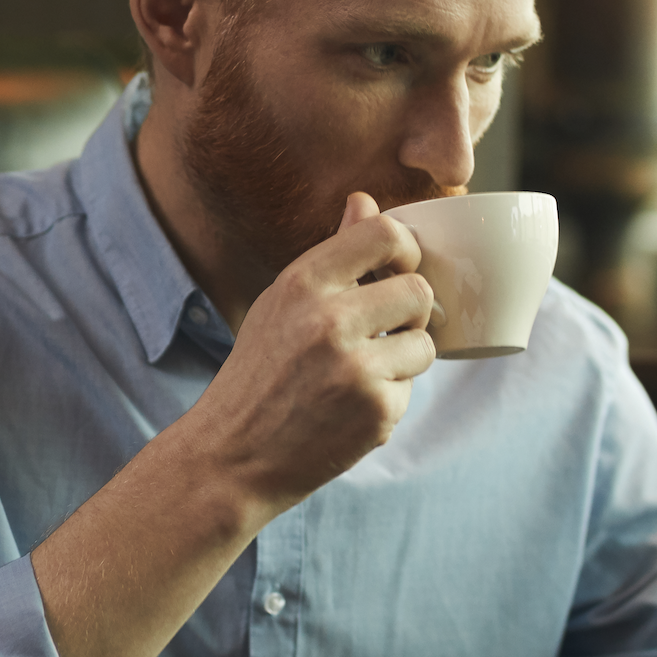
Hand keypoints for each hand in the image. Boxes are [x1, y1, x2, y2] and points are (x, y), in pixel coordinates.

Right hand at [184, 192, 435, 515]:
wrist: (232, 455)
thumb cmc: (258, 375)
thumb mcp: (281, 303)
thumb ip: (331, 255)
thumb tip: (365, 201)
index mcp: (303, 283)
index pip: (383, 234)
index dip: (406, 249)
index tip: (399, 270)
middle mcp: (330, 320)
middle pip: (418, 291)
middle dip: (409, 313)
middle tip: (383, 332)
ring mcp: (356, 368)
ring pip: (425, 344)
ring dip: (403, 360)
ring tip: (361, 375)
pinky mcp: (376, 411)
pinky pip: (411, 390)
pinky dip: (388, 400)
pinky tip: (349, 409)